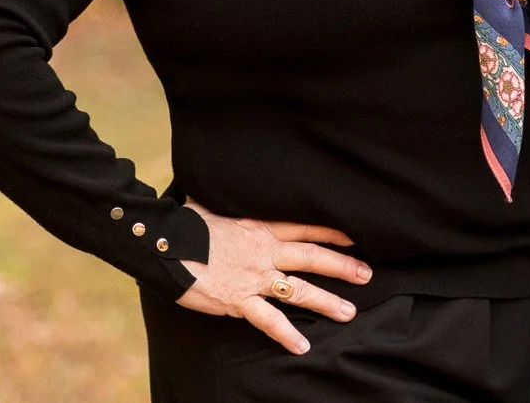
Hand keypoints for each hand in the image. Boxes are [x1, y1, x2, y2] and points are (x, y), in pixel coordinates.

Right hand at [173, 201, 373, 354]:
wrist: (163, 244)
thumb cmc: (182, 224)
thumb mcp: (209, 204)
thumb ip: (224, 200)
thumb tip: (220, 184)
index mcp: (258, 226)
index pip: (302, 227)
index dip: (330, 232)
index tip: (354, 236)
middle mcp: (263, 251)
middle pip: (311, 256)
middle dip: (342, 266)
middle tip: (367, 274)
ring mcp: (253, 277)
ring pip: (299, 289)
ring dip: (326, 301)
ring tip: (349, 312)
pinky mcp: (239, 299)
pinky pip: (268, 319)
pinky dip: (286, 333)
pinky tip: (303, 345)